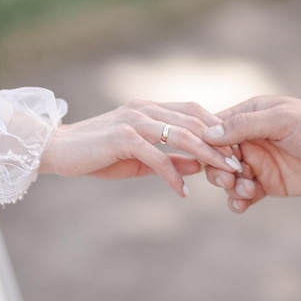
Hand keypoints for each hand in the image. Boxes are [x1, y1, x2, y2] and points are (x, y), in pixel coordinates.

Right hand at [40, 99, 241, 196]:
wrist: (59, 150)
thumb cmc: (100, 154)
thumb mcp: (140, 157)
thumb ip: (170, 157)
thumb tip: (200, 164)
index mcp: (152, 109)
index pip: (194, 113)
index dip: (219, 129)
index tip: (237, 150)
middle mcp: (146, 109)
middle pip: (194, 123)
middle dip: (221, 144)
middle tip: (241, 165)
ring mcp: (134, 121)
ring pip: (181, 135)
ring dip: (207, 156)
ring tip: (225, 175)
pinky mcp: (122, 138)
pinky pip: (156, 156)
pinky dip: (172, 174)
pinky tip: (183, 192)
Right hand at [203, 96, 300, 211]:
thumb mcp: (280, 120)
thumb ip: (244, 126)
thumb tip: (208, 134)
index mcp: (248, 117)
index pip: (214, 129)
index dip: (208, 145)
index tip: (213, 157)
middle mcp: (249, 140)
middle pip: (216, 158)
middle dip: (218, 170)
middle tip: (231, 179)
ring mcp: (257, 163)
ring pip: (228, 178)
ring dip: (231, 187)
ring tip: (248, 190)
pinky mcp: (267, 184)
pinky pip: (243, 195)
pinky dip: (238, 202)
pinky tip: (242, 205)